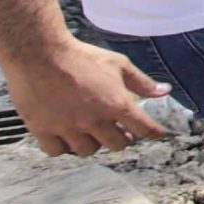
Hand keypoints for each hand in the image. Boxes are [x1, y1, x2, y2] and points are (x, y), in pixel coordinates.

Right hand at [4, 38, 170, 157]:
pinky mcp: (42, 129)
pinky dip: (62, 146)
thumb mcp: (117, 63)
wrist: (38, 52)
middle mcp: (93, 120)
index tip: (156, 133)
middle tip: (117, 129)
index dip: (154, 132)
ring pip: (87, 150)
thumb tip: (164, 91)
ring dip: (93, 142)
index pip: (144, 128)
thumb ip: (142, 82)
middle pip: (117, 145)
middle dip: (122, 137)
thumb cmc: (79, 55)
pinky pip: (56, 151)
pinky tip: (64, 134)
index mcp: (116, 104)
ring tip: (90, 130)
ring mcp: (67, 127)